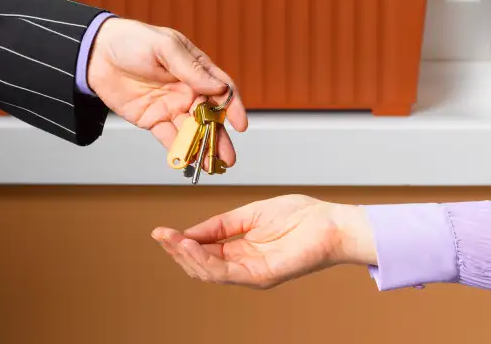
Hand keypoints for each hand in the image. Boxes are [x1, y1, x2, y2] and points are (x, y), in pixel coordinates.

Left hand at [88, 18, 247, 165]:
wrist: (96, 53)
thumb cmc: (133, 41)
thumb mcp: (165, 47)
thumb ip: (192, 69)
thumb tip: (218, 88)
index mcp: (196, 70)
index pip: (222, 90)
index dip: (233, 107)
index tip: (240, 124)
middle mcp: (187, 90)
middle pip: (210, 117)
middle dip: (220, 137)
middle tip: (228, 157)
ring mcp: (171, 106)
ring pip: (192, 131)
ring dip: (203, 148)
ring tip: (212, 165)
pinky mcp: (153, 119)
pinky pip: (169, 138)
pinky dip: (179, 150)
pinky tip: (189, 162)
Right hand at [151, 195, 376, 288]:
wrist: (330, 222)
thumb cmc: (300, 216)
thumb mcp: (249, 214)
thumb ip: (219, 225)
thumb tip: (189, 232)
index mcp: (240, 250)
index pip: (202, 252)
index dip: (180, 242)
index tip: (161, 231)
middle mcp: (243, 265)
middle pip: (200, 265)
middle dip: (177, 250)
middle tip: (161, 235)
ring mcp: (252, 273)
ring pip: (209, 272)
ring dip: (186, 256)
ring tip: (172, 239)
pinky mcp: (262, 276)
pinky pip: (226, 272)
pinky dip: (205, 260)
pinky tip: (190, 246)